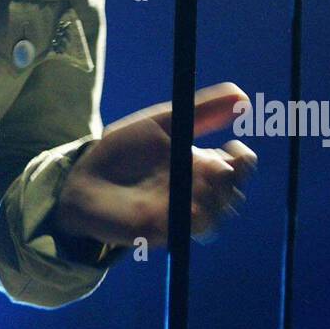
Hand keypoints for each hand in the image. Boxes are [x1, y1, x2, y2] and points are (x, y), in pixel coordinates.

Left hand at [53, 82, 256, 248]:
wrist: (86, 179)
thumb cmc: (122, 150)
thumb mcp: (163, 123)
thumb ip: (202, 110)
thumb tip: (243, 96)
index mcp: (199, 163)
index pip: (238, 166)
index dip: (243, 159)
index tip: (234, 147)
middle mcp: (196, 190)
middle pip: (234, 191)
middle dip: (231, 178)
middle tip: (211, 165)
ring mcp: (183, 213)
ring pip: (220, 212)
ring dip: (214, 196)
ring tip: (193, 181)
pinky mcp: (168, 232)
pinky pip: (195, 230)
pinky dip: (197, 216)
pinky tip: (188, 205)